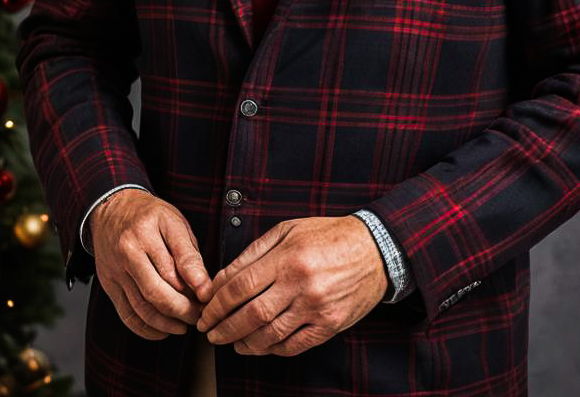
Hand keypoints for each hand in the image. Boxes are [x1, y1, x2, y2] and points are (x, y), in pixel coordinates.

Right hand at [91, 189, 212, 340]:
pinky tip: (163, 330)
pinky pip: (127, 314)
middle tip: (199, 315)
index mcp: (152, 226)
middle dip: (184, 309)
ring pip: (143, 307)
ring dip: (167, 322)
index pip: (179, 260)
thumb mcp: (174, 221)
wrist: (111, 209)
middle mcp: (130, 248)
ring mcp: (117, 268)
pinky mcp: (108, 283)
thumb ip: (189, 253)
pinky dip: (146, 328)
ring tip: (184, 325)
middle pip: (159, 290)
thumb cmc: (148, 216)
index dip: (198, 283)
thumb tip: (203, 287)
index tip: (209, 296)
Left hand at [194, 215, 387, 355]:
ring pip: (271, 335)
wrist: (374, 249)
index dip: (217, 303)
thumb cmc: (327, 235)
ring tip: (231, 342)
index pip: (240, 286)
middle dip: (224, 327)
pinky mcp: (330, 325)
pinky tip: (260, 345)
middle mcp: (300, 284)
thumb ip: (252, 253)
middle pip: (251, 314)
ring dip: (245, 342)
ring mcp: (316, 307)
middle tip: (210, 333)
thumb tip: (222, 277)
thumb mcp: (287, 230)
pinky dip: (273, 349)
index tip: (206, 312)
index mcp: (286, 257)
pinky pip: (294, 345)